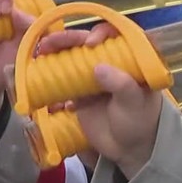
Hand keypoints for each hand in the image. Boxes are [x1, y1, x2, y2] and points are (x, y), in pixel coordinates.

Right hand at [37, 24, 162, 178]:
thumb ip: (121, 84)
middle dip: (68, 39)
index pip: (116, 34)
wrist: (130, 149)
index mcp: (130, 57)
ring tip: (41, 53)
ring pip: (72, 58)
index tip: (90, 44)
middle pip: (87, 42)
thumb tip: (98, 67)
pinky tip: (41, 82)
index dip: (101, 33)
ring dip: (55, 53)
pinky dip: (51, 80)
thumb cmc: (140, 121)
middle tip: (49, 42)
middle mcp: (110, 62)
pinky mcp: (80, 93)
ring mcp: (93, 77)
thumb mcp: (135, 102)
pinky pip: (62, 81)